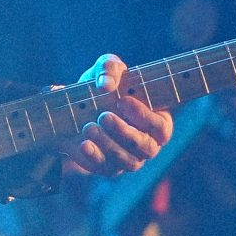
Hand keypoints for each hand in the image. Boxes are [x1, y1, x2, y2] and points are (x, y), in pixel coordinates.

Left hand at [58, 55, 172, 177]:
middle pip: (146, 147)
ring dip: (108, 144)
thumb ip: (110, 68)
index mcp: (156, 120)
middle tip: (104, 116)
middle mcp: (147, 143)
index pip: (161, 126)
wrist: (74, 107)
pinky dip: (95, 157)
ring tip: (89, 127)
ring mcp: (129, 158)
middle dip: (124, 132)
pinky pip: (106, 168)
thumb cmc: (102, 86)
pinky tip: (84, 144)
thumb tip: (107, 85)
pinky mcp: (109, 167)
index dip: (145, 117)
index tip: (123, 101)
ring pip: (127, 160)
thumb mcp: (106, 68)